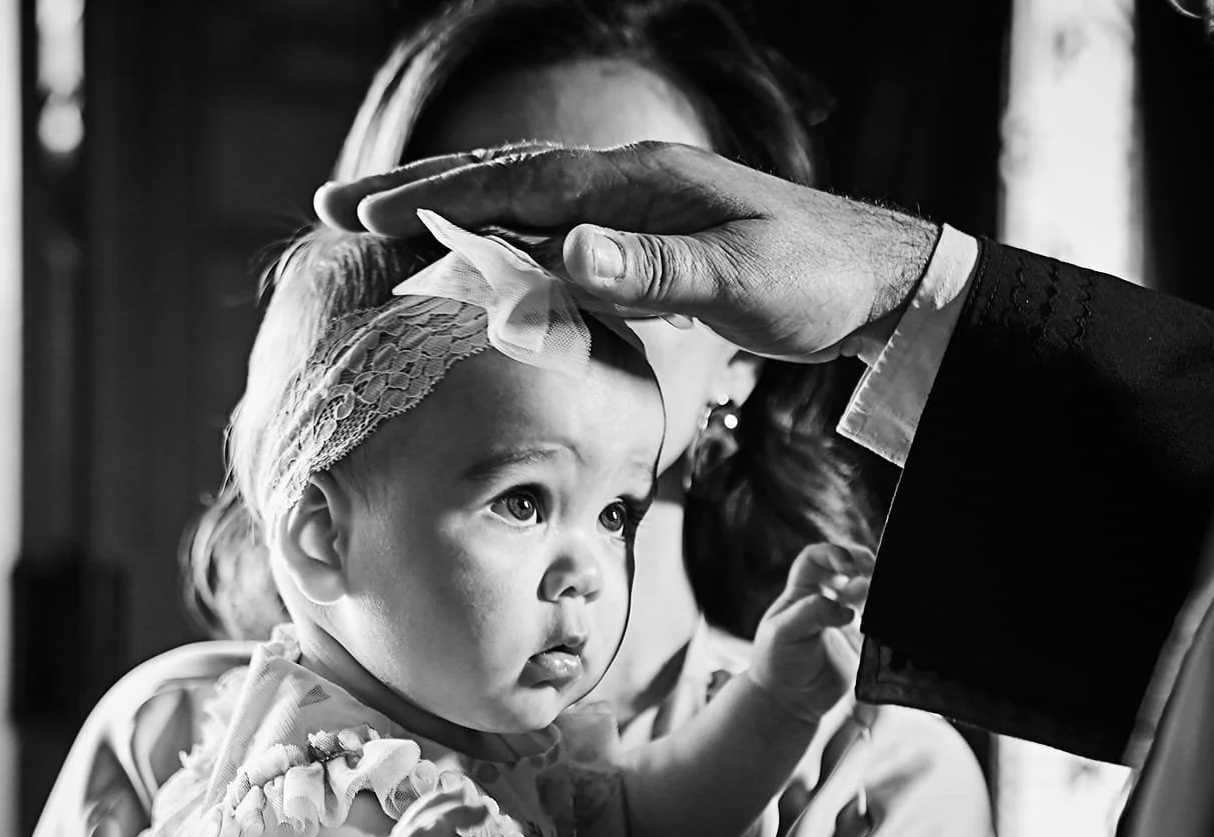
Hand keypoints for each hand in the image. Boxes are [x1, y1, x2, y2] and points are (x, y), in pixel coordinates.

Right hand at [314, 141, 939, 362]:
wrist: (880, 280)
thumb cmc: (817, 278)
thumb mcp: (743, 279)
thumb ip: (657, 267)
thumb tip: (567, 252)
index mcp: (640, 181)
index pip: (521, 185)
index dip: (440, 197)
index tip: (365, 212)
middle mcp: (627, 183)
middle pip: (504, 178)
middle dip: (417, 190)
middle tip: (333, 208)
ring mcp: (633, 207)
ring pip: (522, 202)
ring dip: (448, 212)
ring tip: (377, 226)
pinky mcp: (643, 239)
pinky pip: (553, 234)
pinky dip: (499, 241)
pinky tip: (474, 260)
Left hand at [748, 543, 871, 724]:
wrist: (789, 702)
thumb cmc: (777, 663)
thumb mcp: (783, 633)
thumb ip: (811, 614)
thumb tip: (846, 610)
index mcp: (801, 593)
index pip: (816, 558)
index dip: (832, 553)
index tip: (848, 565)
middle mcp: (825, 601)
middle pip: (847, 567)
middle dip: (862, 561)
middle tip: (875, 567)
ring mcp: (845, 621)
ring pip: (867, 591)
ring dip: (878, 586)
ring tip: (887, 590)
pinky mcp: (861, 642)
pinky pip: (879, 622)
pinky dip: (888, 616)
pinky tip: (892, 616)